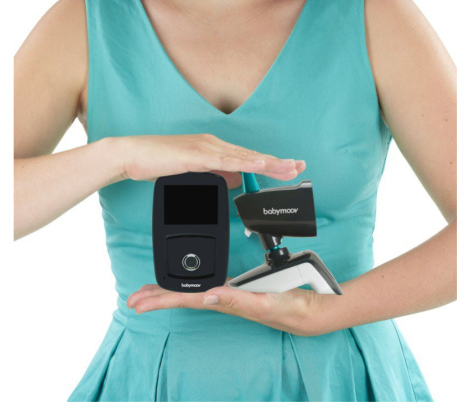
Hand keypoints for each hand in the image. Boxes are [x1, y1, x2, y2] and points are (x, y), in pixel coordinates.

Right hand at [115, 134, 305, 186]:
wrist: (133, 155)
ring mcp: (206, 148)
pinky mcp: (195, 155)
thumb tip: (237, 180)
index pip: (247, 158)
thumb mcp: (194, 171)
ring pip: (243, 157)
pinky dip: (245, 163)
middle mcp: (213, 145)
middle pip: (251, 156)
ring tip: (288, 167)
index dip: (269, 163)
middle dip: (277, 162)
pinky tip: (260, 165)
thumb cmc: (159, 162)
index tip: (287, 168)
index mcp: (214, 149)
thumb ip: (217, 174)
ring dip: (268, 163)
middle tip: (299, 166)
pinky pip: (225, 160)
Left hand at [127, 281, 330, 336]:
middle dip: (156, 298)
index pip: (186, 300)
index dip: (161, 300)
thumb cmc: (286, 308)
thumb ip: (237, 300)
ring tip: (149, 292)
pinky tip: (185, 285)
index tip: (138, 302)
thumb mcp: (263, 303)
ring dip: (168, 292)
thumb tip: (207, 297)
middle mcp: (221, 299)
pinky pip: (205, 286)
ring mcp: (227, 294)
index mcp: (224, 301)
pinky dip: (188, 285)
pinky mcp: (235, 288)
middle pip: (183, 298)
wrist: (305, 310)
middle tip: (133, 299)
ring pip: (191, 292)